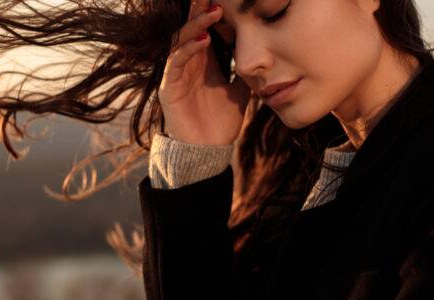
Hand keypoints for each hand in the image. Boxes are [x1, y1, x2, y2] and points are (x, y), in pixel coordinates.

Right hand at [158, 0, 250, 145]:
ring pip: (182, 39)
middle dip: (201, 8)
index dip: (215, 13)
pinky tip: (204, 40)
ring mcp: (177, 73)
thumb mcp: (241, 92)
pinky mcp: (169, 86)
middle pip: (192, 27)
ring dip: (197, 24)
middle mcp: (189, 62)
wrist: (207, 151)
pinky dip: (189, 48)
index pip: (208, 29)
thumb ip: (247, 72)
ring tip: (213, 11)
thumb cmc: (222, 122)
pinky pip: (176, 61)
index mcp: (205, 61)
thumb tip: (264, 56)